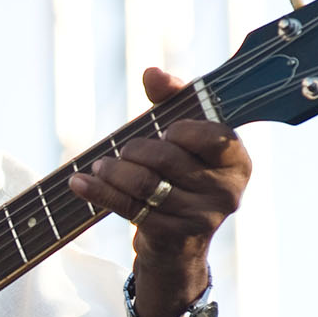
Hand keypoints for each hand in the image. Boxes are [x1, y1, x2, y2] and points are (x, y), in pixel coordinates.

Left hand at [68, 67, 250, 316]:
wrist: (177, 244)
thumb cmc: (180, 174)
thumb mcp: (183, 136)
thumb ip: (172, 100)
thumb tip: (152, 73)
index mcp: (238, 160)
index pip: (211, 135)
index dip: (181, 129)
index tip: (165, 131)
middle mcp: (228, 191)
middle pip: (169, 158)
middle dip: (136, 150)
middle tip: (121, 152)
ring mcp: (203, 218)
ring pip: (146, 184)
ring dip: (114, 172)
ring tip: (99, 166)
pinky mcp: (174, 237)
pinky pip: (130, 208)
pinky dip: (99, 193)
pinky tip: (79, 183)